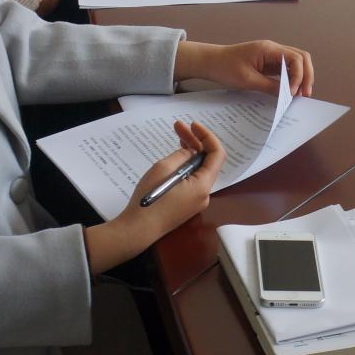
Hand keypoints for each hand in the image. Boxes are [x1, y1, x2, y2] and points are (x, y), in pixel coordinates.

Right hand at [84, 120, 225, 273]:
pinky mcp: (186, 205)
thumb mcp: (164, 169)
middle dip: (195, 141)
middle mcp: (205, 193)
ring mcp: (196, 201)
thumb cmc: (150, 198)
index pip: (217, 154)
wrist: (138, 229)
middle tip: (178, 126)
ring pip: (198, 171)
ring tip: (177, 136)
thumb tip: (190, 152)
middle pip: (206, 161)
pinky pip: (191, 181)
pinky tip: (175, 157)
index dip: (207, 136)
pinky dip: (186, 166)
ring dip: (190, 152)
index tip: (192, 125)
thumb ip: (181, 156)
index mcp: (203, 185)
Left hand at [178, 40, 315, 96]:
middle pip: (301, 57)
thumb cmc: (225, 67)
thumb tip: (288, 95)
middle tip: (305, 94)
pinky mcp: (268, 62)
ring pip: (296, 62)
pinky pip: (286, 68)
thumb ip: (270, 87)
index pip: (296, 58)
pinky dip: (291, 78)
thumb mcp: (248, 80)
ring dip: (301, 77)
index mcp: (269, 49)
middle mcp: (274, 49)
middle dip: (306, 76)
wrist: (210, 61)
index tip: (292, 93)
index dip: (299, 76)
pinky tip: (290, 91)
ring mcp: (272, 55)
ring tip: (300, 94)